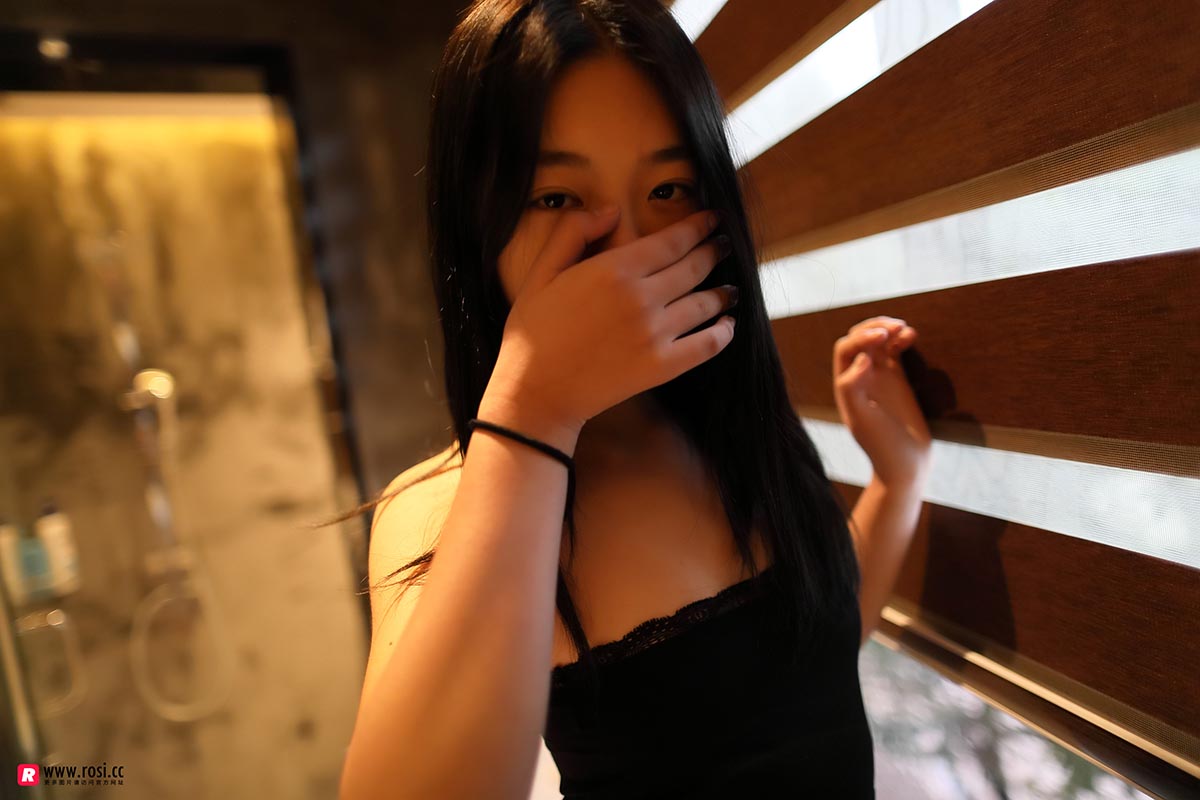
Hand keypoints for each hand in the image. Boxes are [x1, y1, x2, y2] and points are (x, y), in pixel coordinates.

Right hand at [488, 206, 737, 435]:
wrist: (536, 393)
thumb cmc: (533, 333)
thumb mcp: (541, 273)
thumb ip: (573, 233)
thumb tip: (612, 211)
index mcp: (614, 270)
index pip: (672, 241)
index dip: (698, 226)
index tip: (712, 219)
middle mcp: (642, 298)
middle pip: (694, 267)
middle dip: (714, 251)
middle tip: (724, 244)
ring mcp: (656, 334)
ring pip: (705, 303)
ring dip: (723, 292)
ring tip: (730, 289)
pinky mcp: (663, 366)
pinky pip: (708, 344)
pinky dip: (724, 332)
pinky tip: (727, 325)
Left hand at [832, 316, 931, 488]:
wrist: (905, 464)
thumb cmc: (881, 445)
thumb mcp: (862, 420)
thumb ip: (854, 388)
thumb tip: (862, 358)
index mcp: (846, 384)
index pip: (846, 348)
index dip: (861, 338)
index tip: (882, 338)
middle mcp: (859, 377)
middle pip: (860, 339)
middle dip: (875, 327)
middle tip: (895, 327)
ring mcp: (879, 377)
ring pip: (879, 342)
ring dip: (888, 329)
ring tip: (904, 329)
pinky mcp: (898, 380)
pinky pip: (896, 352)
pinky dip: (902, 340)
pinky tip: (911, 336)